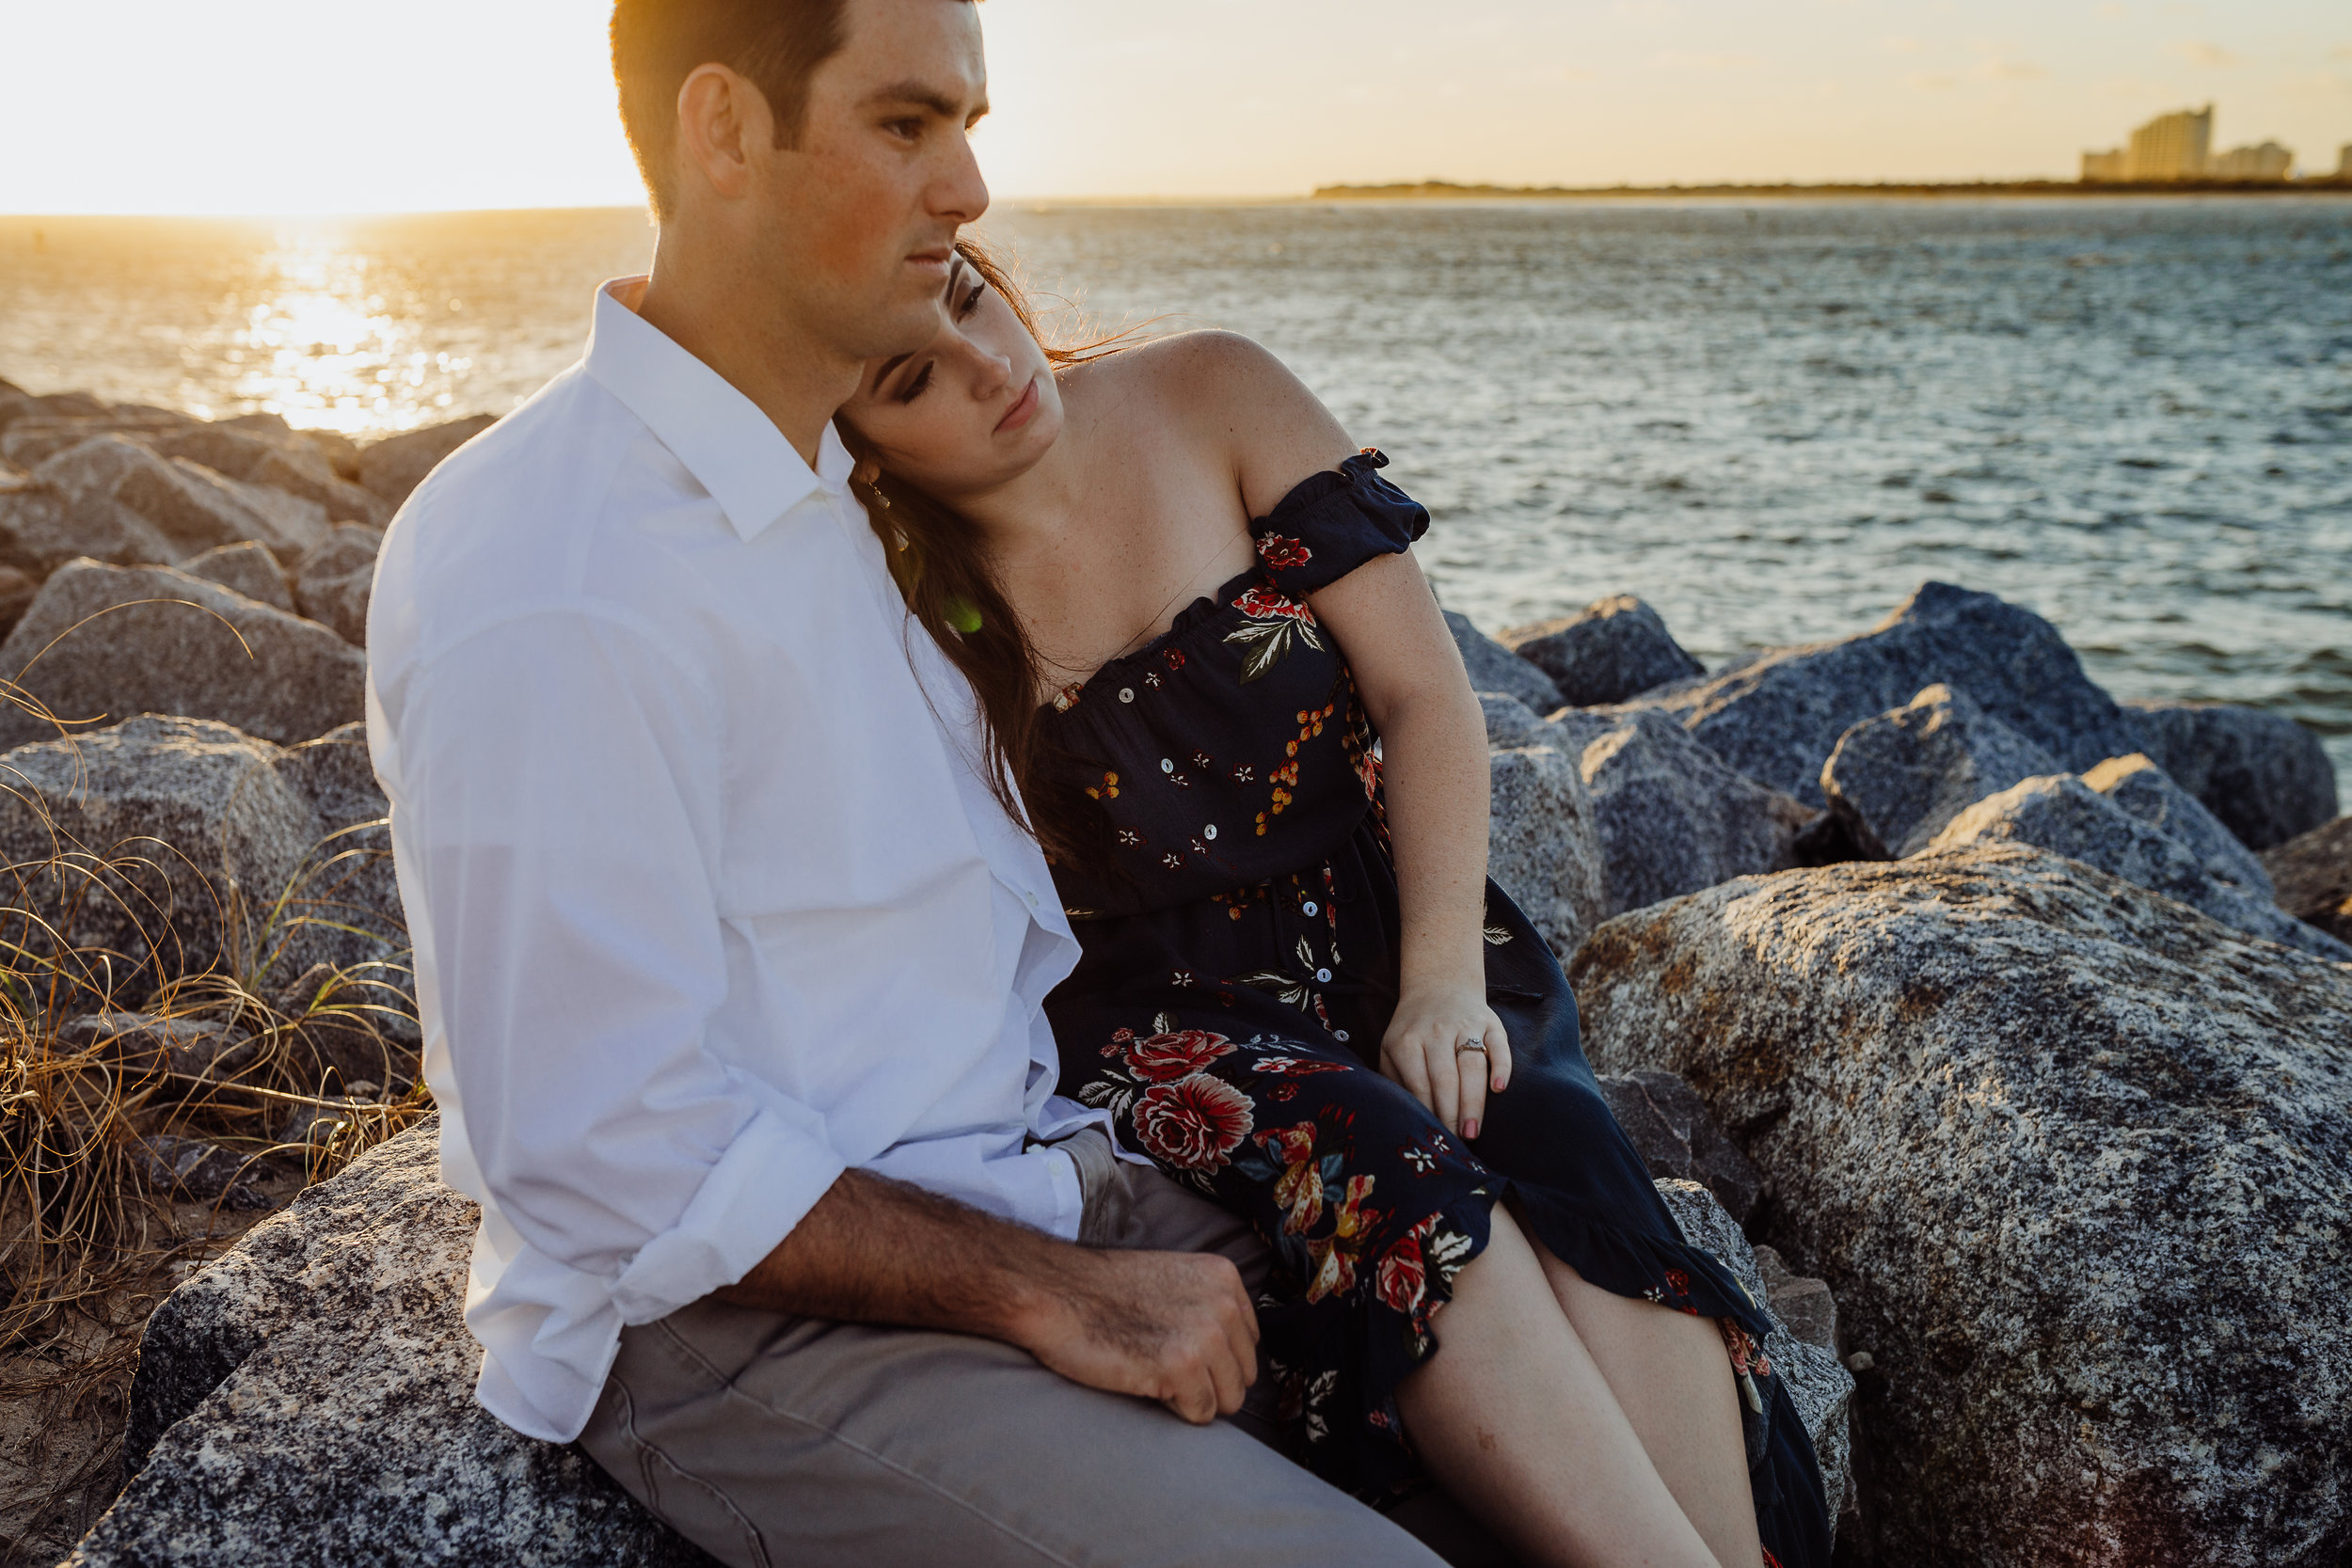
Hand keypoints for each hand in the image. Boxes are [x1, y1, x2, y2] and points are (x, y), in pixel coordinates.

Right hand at [1013, 1247, 1259, 1424]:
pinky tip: (1146, 1382)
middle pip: (1244, 1375)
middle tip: (1163, 1366)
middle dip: (1209, 1382)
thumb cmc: (1104, 1293)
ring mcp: (1206, 1334)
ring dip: (1192, 1398)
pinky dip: (1174, 1410)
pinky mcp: (1182, 1366)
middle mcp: (1224, 1303)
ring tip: (1154, 1373)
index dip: (1215, 1358)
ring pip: (1228, 1400)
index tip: (1179, 1350)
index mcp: (1225, 1278)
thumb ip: (1209, 1307)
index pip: (1248, 1343)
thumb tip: (1234, 1356)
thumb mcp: (1174, 1281)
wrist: (1055, 1293)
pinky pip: (1201, 1414)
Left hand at [1379, 981, 1511, 1138]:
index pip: (1419, 1084)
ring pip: (1472, 1066)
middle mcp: (1437, 1032)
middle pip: (1446, 1079)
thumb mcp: (1392, 1049)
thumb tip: (1403, 1116)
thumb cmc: (1413, 1030)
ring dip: (1473, 1101)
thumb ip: (1395, 1079)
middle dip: (1451, 1114)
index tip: (1433, 1138)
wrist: (1439, 986)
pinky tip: (1499, 1088)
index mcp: (1408, 1041)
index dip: (1427, 1113)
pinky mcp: (1490, 1022)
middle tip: (1456, 1143)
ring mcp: (1465, 1025)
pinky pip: (1499, 1045)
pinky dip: (1501, 1066)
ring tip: (1473, 1131)